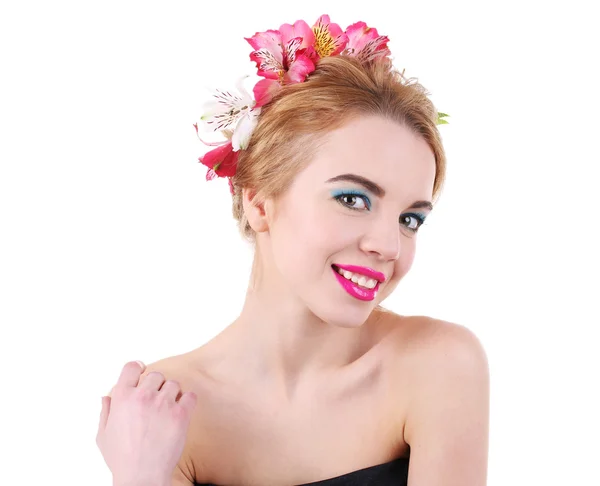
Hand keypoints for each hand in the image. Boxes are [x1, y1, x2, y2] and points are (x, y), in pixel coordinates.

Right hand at [96, 361, 197, 484]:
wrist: (142, 477)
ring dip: (172, 394)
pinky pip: (190, 396)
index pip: (132, 367)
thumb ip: (106, 412)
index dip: (138, 367)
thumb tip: (106, 396)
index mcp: (121, 397)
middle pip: (156, 375)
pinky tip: (181, 411)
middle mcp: (142, 396)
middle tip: (155, 402)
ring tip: (167, 410)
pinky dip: (187, 401)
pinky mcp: (180, 414)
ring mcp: (162, 404)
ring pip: (173, 384)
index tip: (143, 370)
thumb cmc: (122, 459)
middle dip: (156, 386)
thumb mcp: (104, 435)